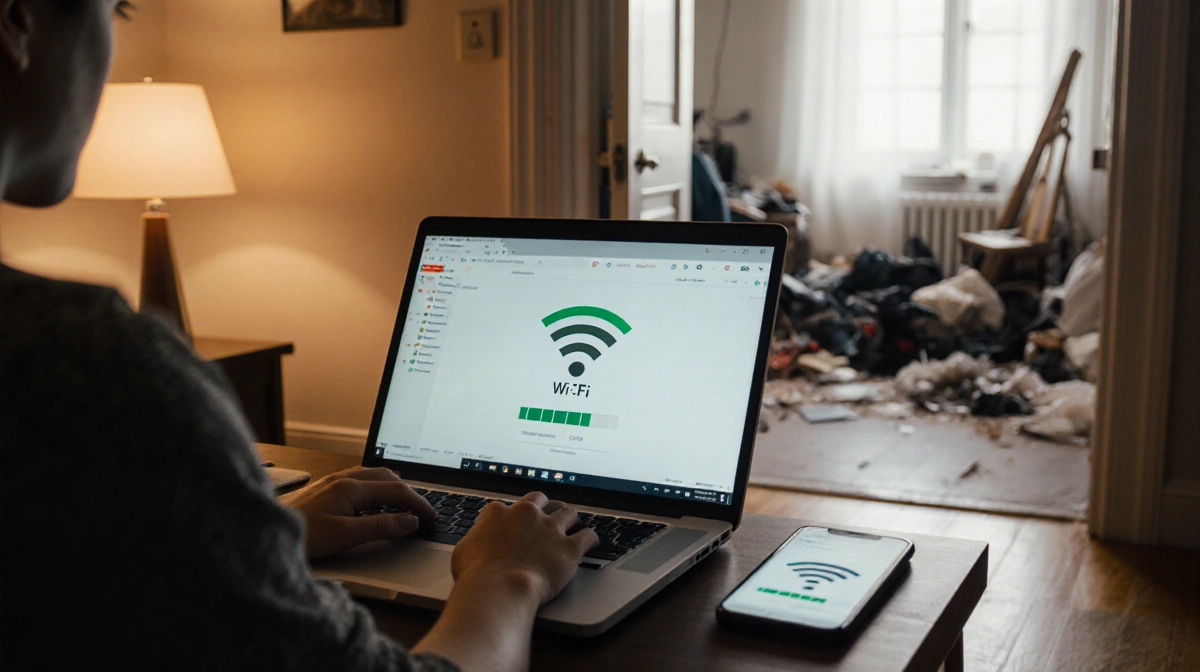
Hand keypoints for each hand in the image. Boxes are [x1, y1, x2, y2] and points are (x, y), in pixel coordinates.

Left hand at [280, 467, 437, 558]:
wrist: (262, 530)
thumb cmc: (300, 534)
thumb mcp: (344, 536)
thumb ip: (379, 528)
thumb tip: (409, 521)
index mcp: (352, 488)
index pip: (397, 491)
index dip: (418, 503)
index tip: (431, 516)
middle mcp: (344, 480)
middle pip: (388, 478)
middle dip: (409, 492)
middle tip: (422, 510)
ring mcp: (333, 482)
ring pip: (373, 477)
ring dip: (393, 487)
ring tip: (405, 502)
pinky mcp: (325, 489)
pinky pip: (360, 480)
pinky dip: (377, 488)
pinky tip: (373, 500)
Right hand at [450, 492, 598, 605]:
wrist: (499, 589)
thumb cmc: (477, 576)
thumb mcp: (463, 552)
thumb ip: (474, 540)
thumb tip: (476, 541)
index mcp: (499, 513)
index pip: (506, 507)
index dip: (509, 515)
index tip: (512, 523)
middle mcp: (526, 514)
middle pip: (539, 499)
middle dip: (543, 506)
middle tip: (545, 514)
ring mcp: (549, 529)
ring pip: (567, 512)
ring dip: (569, 518)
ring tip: (571, 523)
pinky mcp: (569, 547)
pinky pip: (587, 536)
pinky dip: (590, 538)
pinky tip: (591, 541)